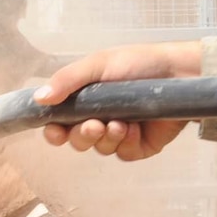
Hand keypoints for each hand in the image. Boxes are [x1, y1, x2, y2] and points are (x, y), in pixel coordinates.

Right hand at [34, 41, 202, 160]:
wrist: (179, 73)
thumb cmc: (138, 63)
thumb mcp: (98, 64)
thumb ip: (67, 81)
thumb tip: (38, 98)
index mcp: (86, 99)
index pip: (60, 123)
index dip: (54, 131)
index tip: (55, 131)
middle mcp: (100, 118)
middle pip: (77, 140)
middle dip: (82, 135)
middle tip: (94, 124)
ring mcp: (120, 133)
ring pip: (99, 149)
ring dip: (105, 138)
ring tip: (120, 123)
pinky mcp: (140, 145)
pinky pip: (122, 153)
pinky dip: (125, 143)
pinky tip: (134, 128)